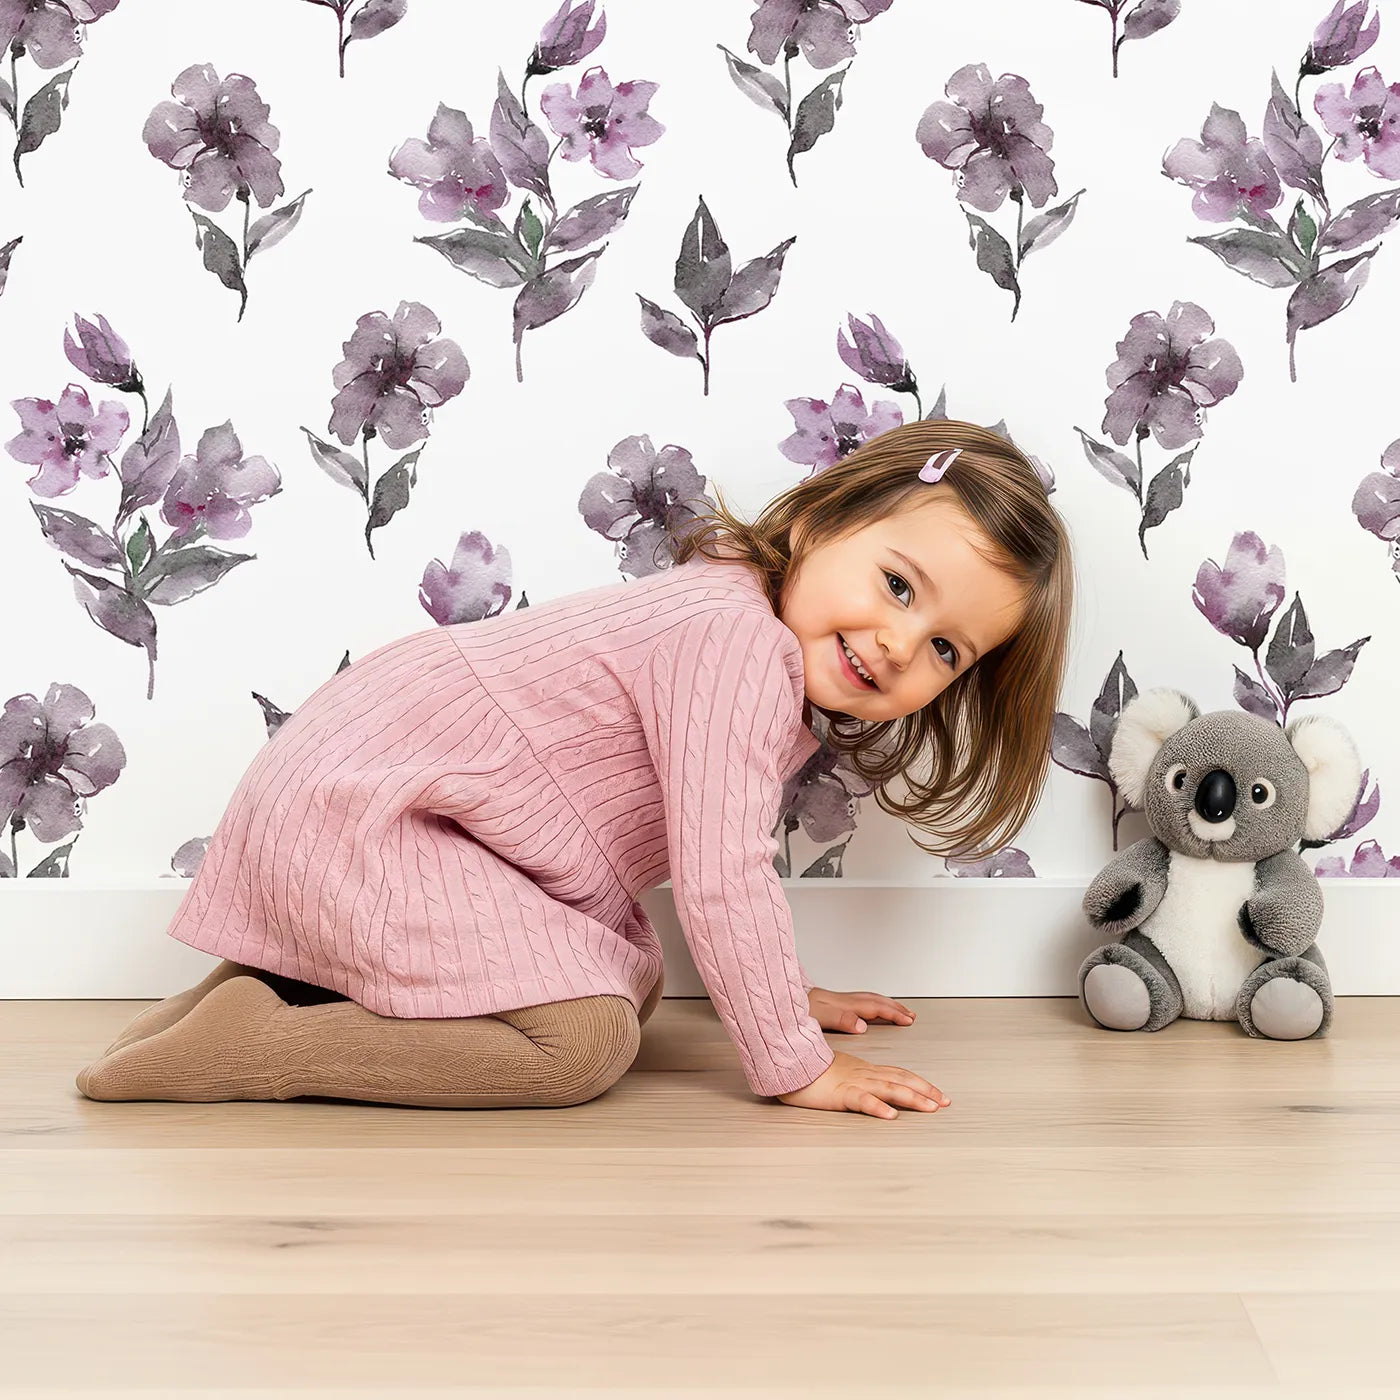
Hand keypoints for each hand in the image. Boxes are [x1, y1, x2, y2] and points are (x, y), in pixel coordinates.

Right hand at [776, 1050, 949, 1119]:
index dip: (920, 1083)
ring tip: (930, 1108)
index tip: (938, 1094)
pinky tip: (890, 1115)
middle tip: (945, 1102)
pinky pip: (861, 1100)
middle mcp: (863, 1073)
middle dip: (926, 1091)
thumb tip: (869, 1090)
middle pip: (901, 1080)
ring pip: (888, 1088)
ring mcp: (852, 1082)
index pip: (899, 1074)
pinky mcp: (839, 1093)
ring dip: (912, 1098)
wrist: (786, 1062)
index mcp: (863, 1069)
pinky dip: (877, 1107)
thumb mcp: (837, 1072)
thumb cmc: (807, 1070)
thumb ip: (853, 1078)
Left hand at [807, 986, 914, 1034]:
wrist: (781, 998)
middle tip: (911, 1016)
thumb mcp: (819, 1017)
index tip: (908, 1021)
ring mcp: (839, 1000)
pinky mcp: (833, 1002)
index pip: (875, 1008)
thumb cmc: (797, 1009)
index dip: (893, 1014)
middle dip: (895, 1008)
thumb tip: (862, 1026)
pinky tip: (871, 1009)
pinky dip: (873, 1004)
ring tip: (899, 1011)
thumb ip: (841, 1019)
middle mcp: (844, 1000)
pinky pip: (861, 1000)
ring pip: (869, 999)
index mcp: (844, 1005)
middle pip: (876, 1001)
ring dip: (887, 1004)